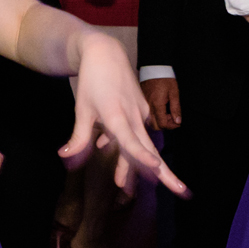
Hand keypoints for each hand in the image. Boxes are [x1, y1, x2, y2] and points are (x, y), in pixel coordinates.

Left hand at [64, 32, 188, 197]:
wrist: (105, 55)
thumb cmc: (92, 82)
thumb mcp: (82, 110)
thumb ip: (78, 137)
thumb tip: (65, 158)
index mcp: (116, 115)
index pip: (131, 139)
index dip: (141, 155)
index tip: (155, 167)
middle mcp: (133, 116)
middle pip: (151, 149)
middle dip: (166, 173)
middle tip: (183, 192)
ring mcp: (140, 113)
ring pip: (144, 146)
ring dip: (142, 169)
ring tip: (130, 190)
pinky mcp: (142, 111)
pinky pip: (139, 136)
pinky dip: (131, 153)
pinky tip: (118, 163)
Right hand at [142, 76, 180, 130]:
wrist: (153, 67)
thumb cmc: (165, 78)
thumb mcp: (174, 92)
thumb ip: (176, 108)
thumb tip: (178, 121)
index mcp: (157, 105)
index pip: (162, 124)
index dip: (172, 126)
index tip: (178, 121)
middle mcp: (148, 107)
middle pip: (155, 126)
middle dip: (165, 125)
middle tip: (173, 117)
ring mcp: (144, 104)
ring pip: (150, 121)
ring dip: (160, 120)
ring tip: (167, 111)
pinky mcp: (142, 101)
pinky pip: (147, 114)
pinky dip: (155, 115)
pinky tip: (161, 108)